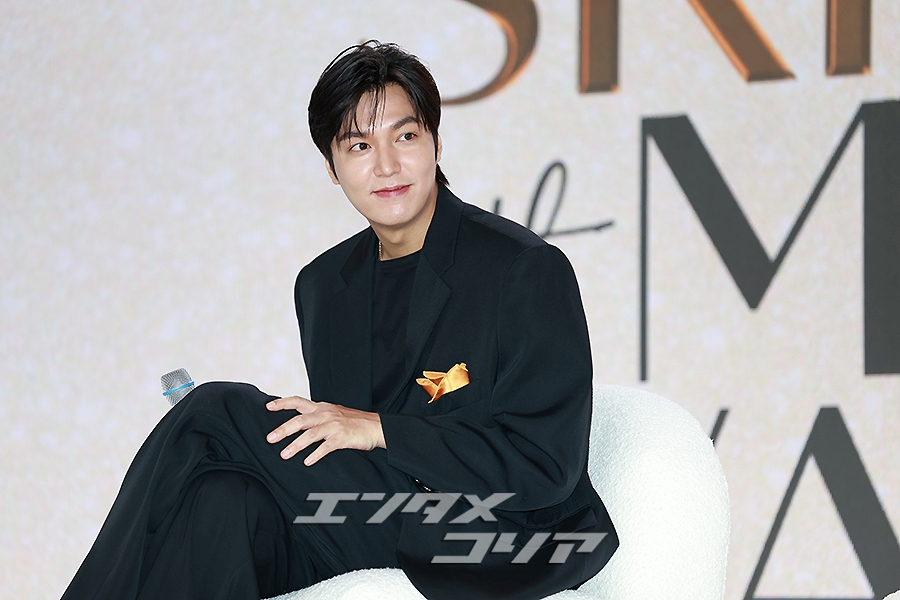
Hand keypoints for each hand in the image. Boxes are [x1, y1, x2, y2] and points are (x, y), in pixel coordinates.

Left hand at [265, 396, 385, 465]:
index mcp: (322, 408)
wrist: (377, 427)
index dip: (283, 403)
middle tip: (269, 439)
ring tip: (284, 455)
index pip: (299, 402)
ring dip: (295, 445)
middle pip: (300, 420)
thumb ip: (317, 417)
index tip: (268, 406)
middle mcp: (326, 415)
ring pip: (310, 435)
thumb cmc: (354, 423)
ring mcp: (334, 426)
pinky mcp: (343, 437)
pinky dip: (315, 455)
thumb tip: (298, 424)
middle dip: (283, 429)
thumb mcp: (334, 414)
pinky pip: (326, 447)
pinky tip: (307, 462)